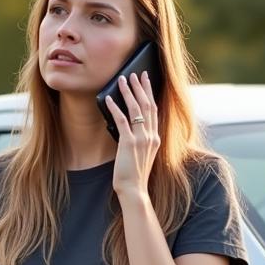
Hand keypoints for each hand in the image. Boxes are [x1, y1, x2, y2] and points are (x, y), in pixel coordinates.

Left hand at [104, 70, 159, 197]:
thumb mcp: (141, 154)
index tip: (146, 80)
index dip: (149, 93)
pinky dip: (115, 108)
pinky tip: (109, 99)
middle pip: (147, 105)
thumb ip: (140, 140)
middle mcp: (151, 136)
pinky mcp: (129, 143)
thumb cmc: (135, 175)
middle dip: (141, 87)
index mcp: (155, 138)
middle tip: (135, 73)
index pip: (154, 110)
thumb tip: (128, 125)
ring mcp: (141, 139)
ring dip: (129, 92)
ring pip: (136, 109)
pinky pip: (122, 121)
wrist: (134, 190)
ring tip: (123, 79)